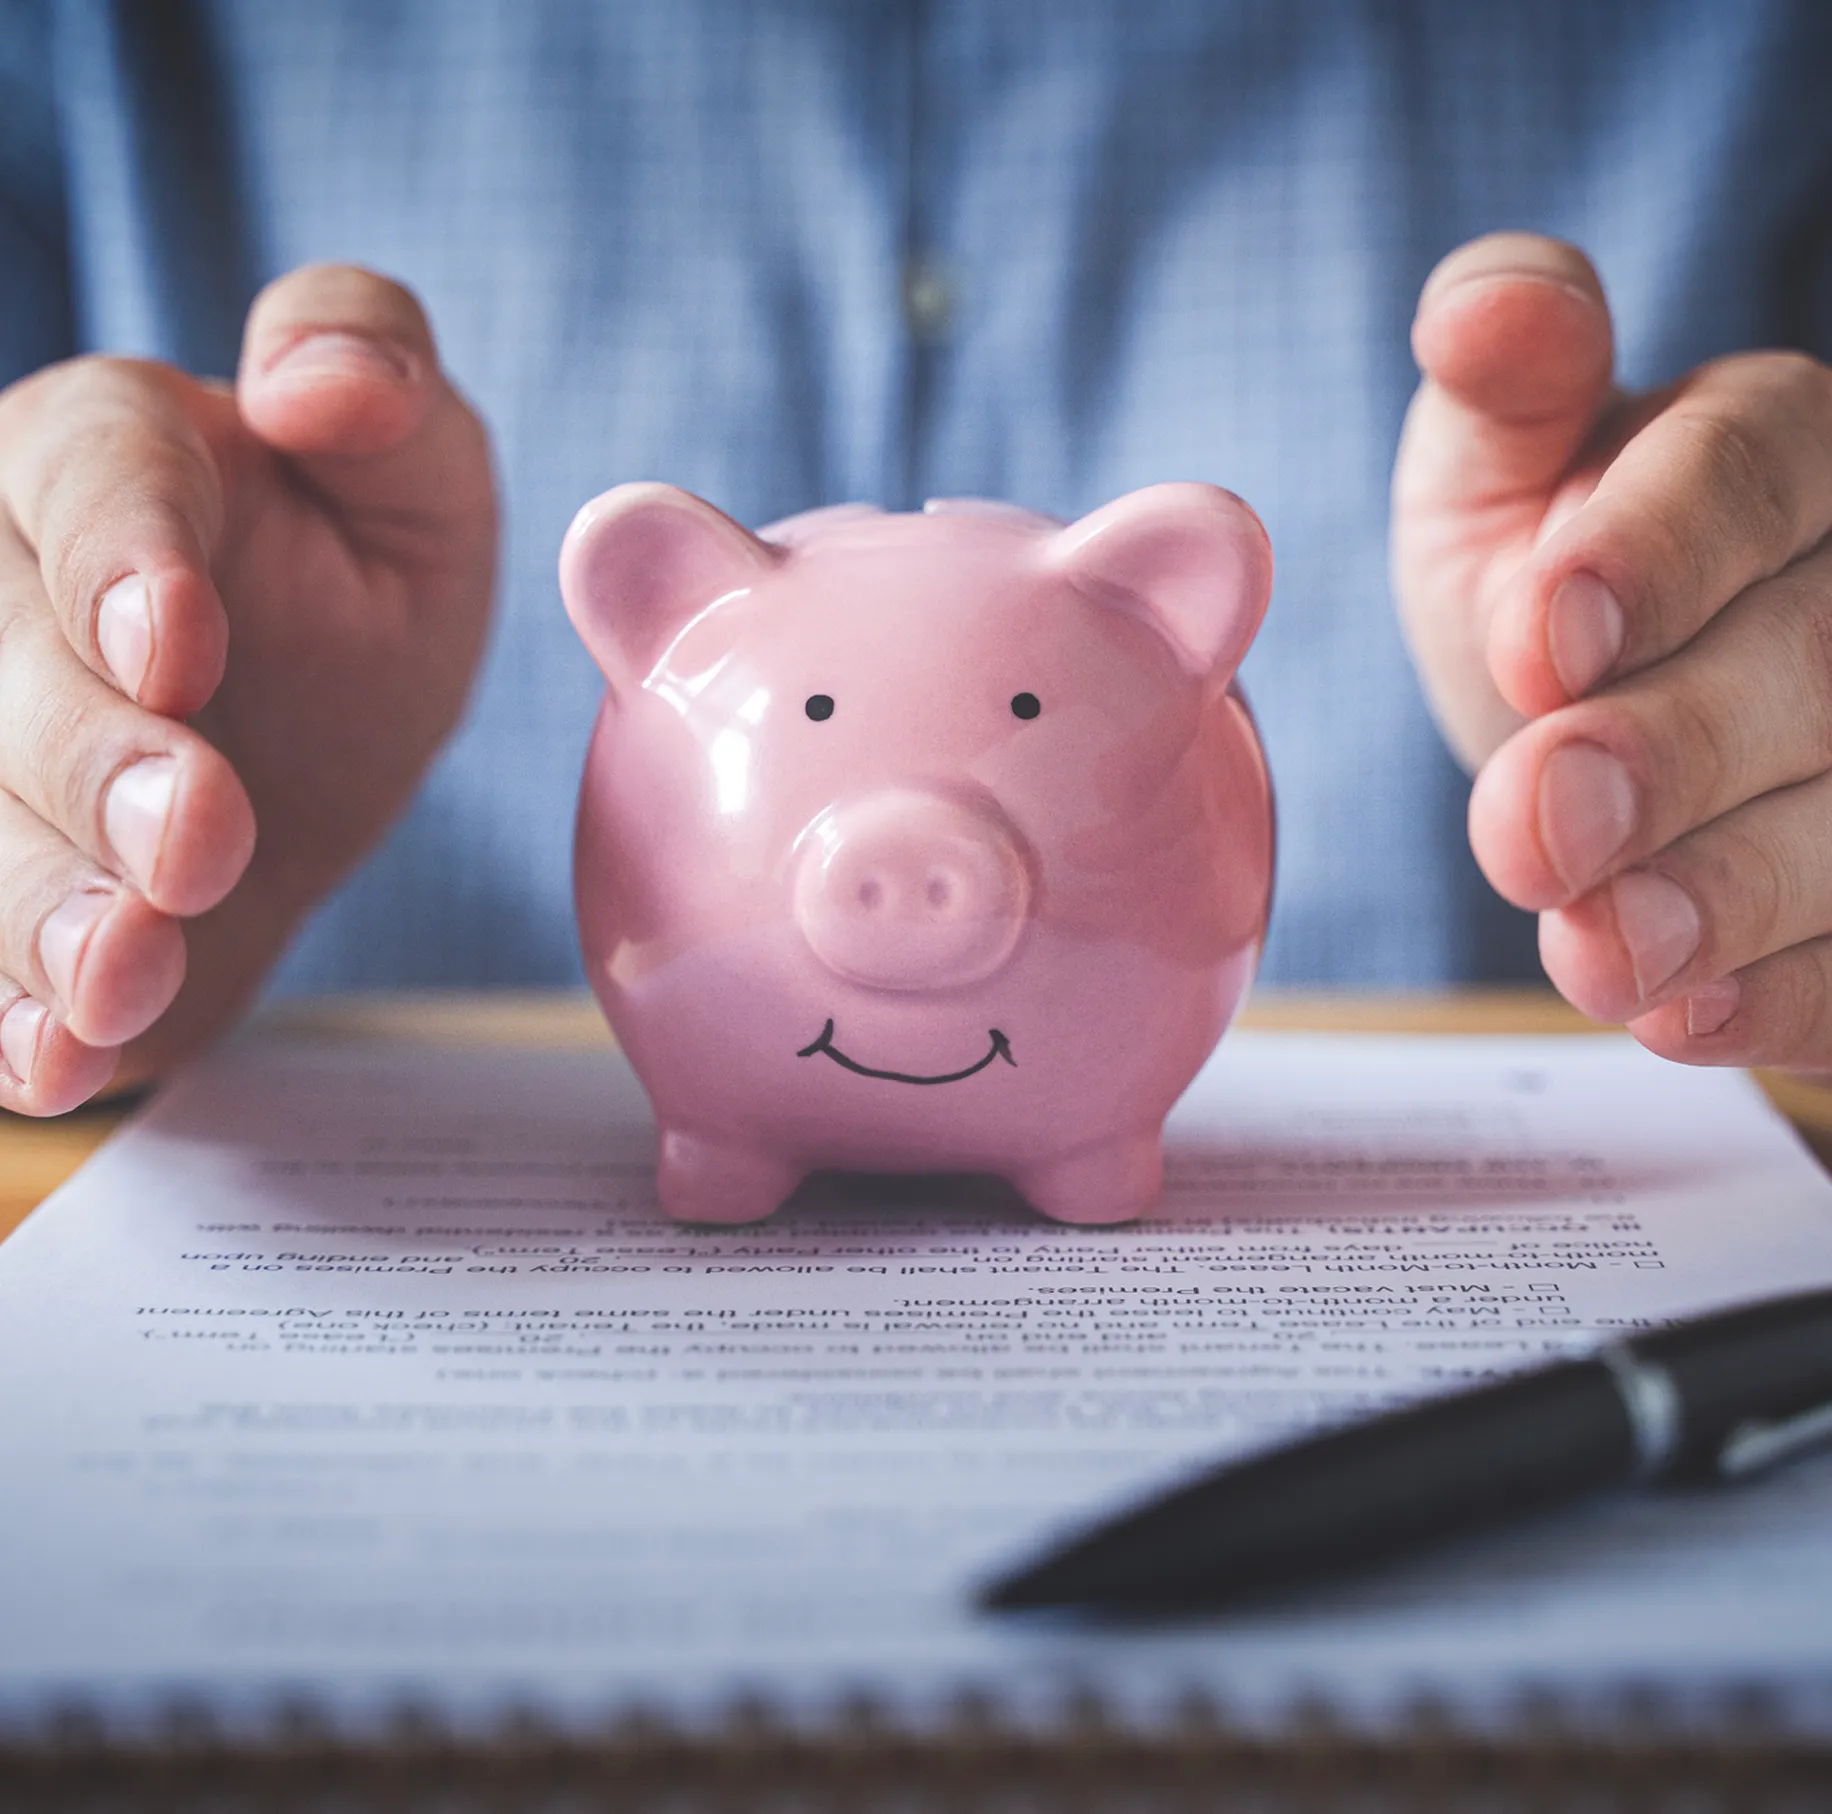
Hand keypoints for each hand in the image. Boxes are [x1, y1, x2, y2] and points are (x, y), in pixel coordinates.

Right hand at [0, 266, 494, 1112]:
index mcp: (115, 455)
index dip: (122, 557)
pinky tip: (57, 1059)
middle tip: (197, 841)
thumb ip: (382, 380)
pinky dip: (5, 1006)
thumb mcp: (418, 480)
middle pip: (8, 661)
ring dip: (36, 905)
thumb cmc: (358, 592)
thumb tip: (316, 378)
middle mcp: (7, 582)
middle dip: (92, 761)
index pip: (95, 473)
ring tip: (121, 980)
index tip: (178, 646)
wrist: (298, 745)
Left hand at [1394, 231, 1831, 1069]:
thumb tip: (1483, 305)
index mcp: (1775, 453)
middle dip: (1680, 750)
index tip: (1542, 638)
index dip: (1658, 553)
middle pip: (1824, 658)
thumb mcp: (1494, 477)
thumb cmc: (1546, 588)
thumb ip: (1502, 391)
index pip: (1749, 474)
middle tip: (1537, 827)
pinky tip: (1689, 1021)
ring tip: (1604, 954)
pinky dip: (1793, 993)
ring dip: (1740, 895)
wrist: (1599, 724)